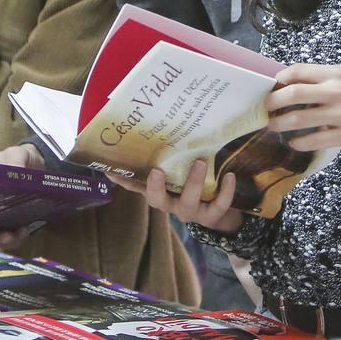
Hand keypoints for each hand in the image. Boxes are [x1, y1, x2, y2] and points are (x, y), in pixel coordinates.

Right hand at [0, 144, 46, 250]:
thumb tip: (16, 170)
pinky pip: (6, 238)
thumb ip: (15, 158)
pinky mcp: (5, 224)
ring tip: (17, 232)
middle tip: (2, 236)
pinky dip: (15, 238)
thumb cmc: (16, 159)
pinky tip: (24, 230)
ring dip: (1, 240)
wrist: (33, 167)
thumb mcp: (16, 153)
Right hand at [107, 160, 243, 233]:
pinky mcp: (212, 216)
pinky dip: (225, 192)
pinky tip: (230, 176)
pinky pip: (217, 206)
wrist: (222, 212)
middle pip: (157, 201)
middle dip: (156, 187)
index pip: (137, 186)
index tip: (110, 170)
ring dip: (193, 182)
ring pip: (188, 202)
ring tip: (200, 162)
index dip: (124, 180)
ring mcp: (191, 211)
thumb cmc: (197, 184)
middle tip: (157, 171)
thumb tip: (165, 123)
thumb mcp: (183, 170)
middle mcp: (172, 202)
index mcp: (161, 191)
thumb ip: (174, 155)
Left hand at [264, 64, 340, 159]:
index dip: (279, 79)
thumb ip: (329, 78)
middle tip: (265, 107)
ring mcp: (340, 115)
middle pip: (292, 94)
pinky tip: (294, 142)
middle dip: (272, 102)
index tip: (271, 86)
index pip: (298, 71)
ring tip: (272, 126)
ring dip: (280, 123)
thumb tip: (299, 81)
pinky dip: (298, 142)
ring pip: (299, 118)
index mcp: (337, 73)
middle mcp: (336, 92)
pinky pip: (313, 140)